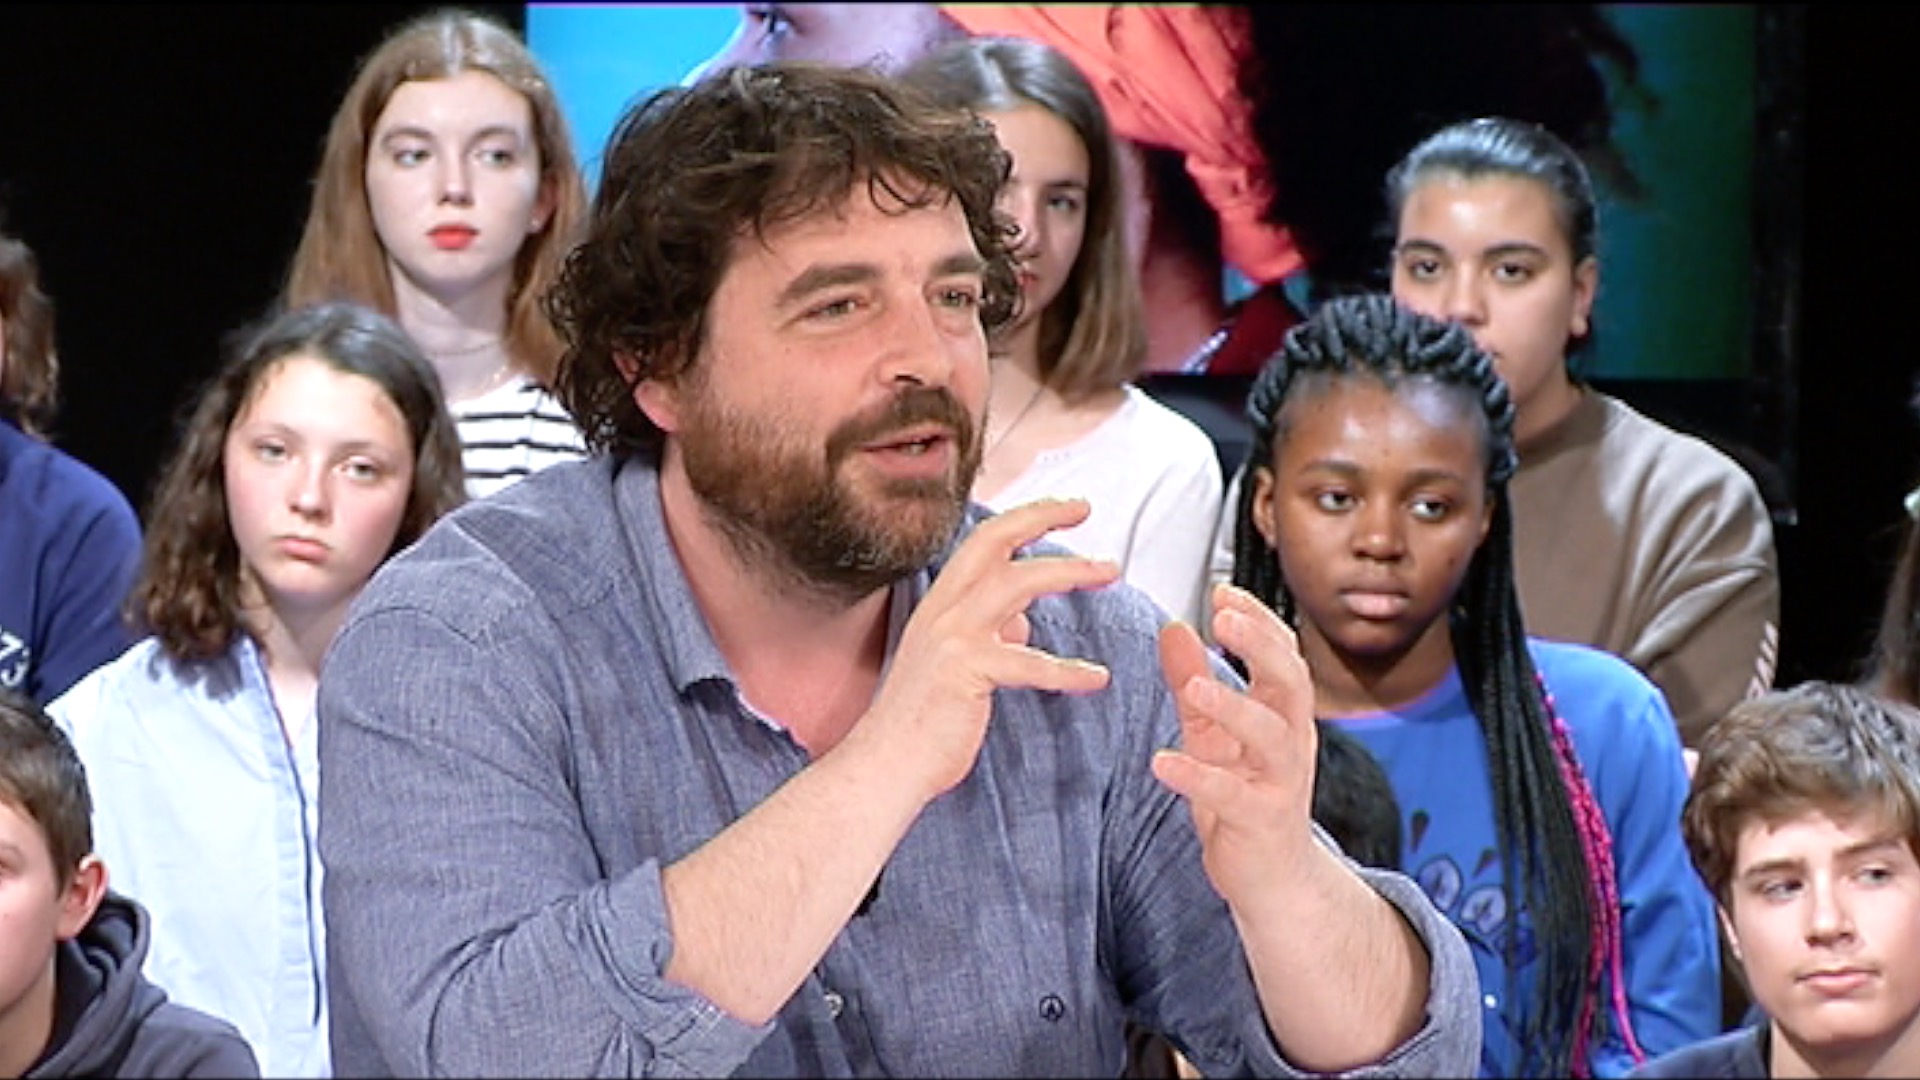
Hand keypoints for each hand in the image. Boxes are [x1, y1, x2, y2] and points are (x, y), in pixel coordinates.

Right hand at [854, 497, 1119, 801]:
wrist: (886, 765)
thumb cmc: (924, 721)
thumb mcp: (956, 663)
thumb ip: (989, 633)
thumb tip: (1021, 618)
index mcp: (941, 605)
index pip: (983, 542)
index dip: (1024, 517)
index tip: (1066, 508)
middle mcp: (942, 610)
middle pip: (995, 542)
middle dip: (1042, 516)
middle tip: (1085, 506)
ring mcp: (951, 638)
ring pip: (1017, 583)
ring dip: (1070, 572)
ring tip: (1111, 571)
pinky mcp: (964, 672)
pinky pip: (1029, 663)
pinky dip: (1068, 670)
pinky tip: (1096, 677)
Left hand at [1151, 583, 1319, 903]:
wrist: (1272, 880)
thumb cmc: (1244, 798)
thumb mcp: (1213, 732)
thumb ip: (1192, 679)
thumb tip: (1174, 626)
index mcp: (1283, 715)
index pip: (1283, 655)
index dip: (1258, 621)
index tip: (1224, 591)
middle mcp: (1291, 742)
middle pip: (1291, 682)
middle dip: (1260, 646)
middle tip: (1224, 616)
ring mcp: (1282, 783)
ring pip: (1271, 737)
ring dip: (1234, 706)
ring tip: (1194, 686)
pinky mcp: (1261, 822)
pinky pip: (1234, 797)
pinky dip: (1199, 778)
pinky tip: (1164, 762)